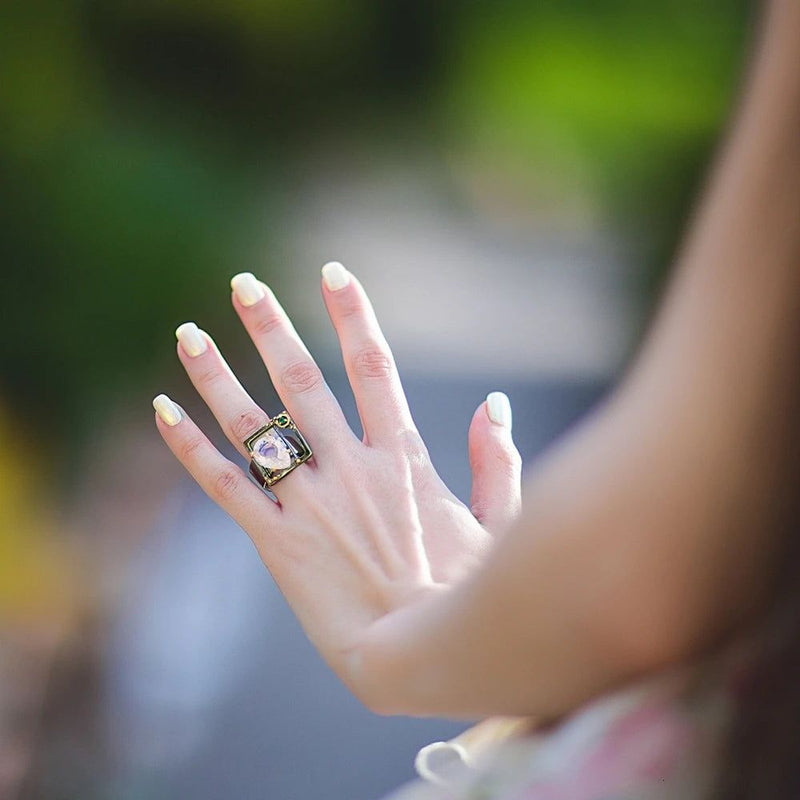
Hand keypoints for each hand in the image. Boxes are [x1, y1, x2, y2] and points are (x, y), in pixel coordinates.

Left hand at [152, 262, 521, 707]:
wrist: (416, 657)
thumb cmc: (462, 591)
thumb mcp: (498, 521)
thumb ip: (496, 459)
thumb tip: (495, 404)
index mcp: (402, 456)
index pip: (372, 365)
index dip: (351, 314)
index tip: (331, 274)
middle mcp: (350, 467)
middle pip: (302, 379)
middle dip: (270, 326)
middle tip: (244, 284)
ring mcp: (308, 502)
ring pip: (252, 423)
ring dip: (216, 374)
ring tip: (188, 333)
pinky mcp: (276, 542)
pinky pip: (223, 484)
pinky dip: (189, 446)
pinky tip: (161, 409)